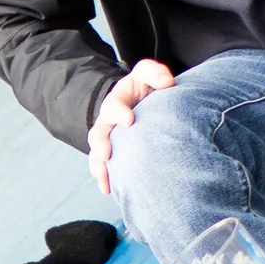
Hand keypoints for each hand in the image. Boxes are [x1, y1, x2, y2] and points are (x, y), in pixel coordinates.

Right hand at [86, 58, 174, 196]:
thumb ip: (154, 73)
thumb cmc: (145, 88)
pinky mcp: (111, 153)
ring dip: (99, 165)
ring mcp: (108, 139)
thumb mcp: (148, 74)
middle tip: (107, 153)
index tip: (129, 120)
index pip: (114, 105)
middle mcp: (108, 121)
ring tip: (103, 176)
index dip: (119, 112)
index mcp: (117, 101)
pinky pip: (104, 166)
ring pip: (97, 153)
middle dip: (101, 144)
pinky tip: (108, 190)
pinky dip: (104, 178)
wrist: (139, 102)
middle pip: (99, 132)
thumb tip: (167, 83)